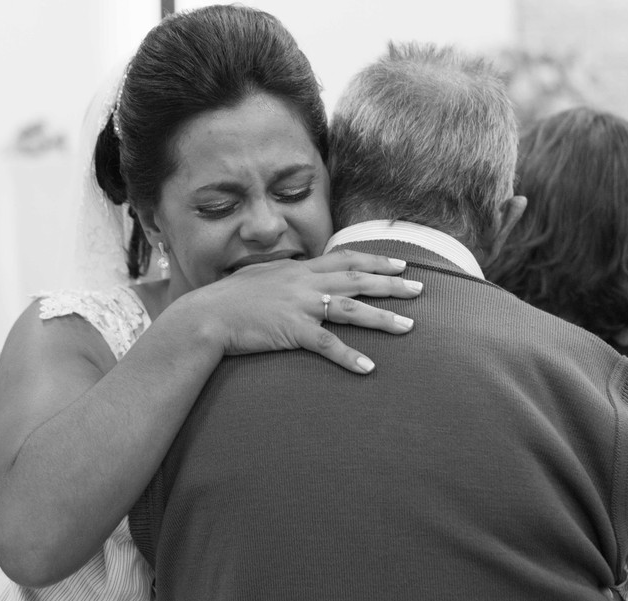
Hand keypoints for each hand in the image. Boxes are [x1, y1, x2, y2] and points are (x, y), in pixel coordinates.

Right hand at [180, 249, 421, 373]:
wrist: (207, 315)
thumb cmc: (229, 299)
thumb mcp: (260, 277)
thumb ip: (285, 276)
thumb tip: (298, 273)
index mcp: (298, 269)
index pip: (345, 258)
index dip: (375, 260)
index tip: (401, 262)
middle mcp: (304, 283)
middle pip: (357, 279)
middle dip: (392, 283)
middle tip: (420, 289)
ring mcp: (300, 306)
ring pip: (351, 309)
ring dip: (382, 318)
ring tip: (409, 327)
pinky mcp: (292, 331)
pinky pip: (327, 345)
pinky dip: (349, 356)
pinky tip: (368, 368)